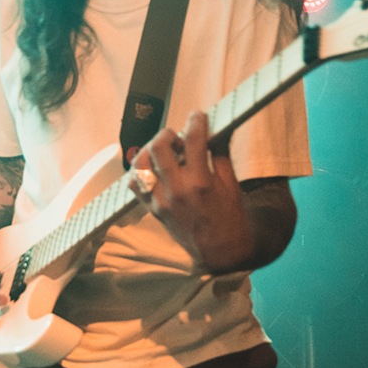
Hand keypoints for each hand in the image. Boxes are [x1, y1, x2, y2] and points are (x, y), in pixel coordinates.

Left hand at [132, 110, 255, 273]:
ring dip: (150, 150)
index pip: (193, 139)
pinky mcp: (153, 209)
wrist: (221, 252)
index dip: (195, 121)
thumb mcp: (232, 184)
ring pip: (140, 163)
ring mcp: (161, 201)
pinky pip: (134, 184)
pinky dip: (140, 171)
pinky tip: (154, 168)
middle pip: (159, 146)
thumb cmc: (231, 218)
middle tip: (179, 136)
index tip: (197, 116)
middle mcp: (177, 190)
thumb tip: (215, 130)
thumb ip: (221, 154)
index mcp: (201, 182)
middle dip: (169, 133)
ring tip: (164, 151)